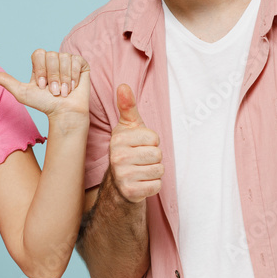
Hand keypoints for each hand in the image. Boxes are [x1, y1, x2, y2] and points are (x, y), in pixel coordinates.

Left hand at [0, 49, 89, 118]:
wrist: (64, 113)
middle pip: (52, 55)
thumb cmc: (43, 104)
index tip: (41, 85)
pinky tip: (73, 87)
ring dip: (63, 79)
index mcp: (40, 62)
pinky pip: (76, 61)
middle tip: (53, 91)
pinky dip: (74, 77)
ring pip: (64, 58)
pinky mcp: (81, 64)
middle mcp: (54, 59)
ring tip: (63, 91)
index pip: (38, 53)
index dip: (40, 69)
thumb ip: (5, 81)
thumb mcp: (21, 92)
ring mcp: (68, 60)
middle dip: (52, 77)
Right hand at [109, 84, 163, 202]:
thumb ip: (127, 106)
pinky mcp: (130, 191)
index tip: (140, 145)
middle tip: (142, 159)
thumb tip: (123, 86)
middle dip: (154, 157)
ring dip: (154, 171)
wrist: (119, 182)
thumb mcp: (128, 127)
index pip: (154, 138)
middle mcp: (118, 157)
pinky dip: (153, 185)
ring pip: (159, 170)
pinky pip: (157, 185)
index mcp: (119, 139)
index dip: (152, 142)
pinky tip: (142, 182)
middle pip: (158, 154)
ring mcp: (123, 175)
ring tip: (142, 170)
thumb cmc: (128, 149)